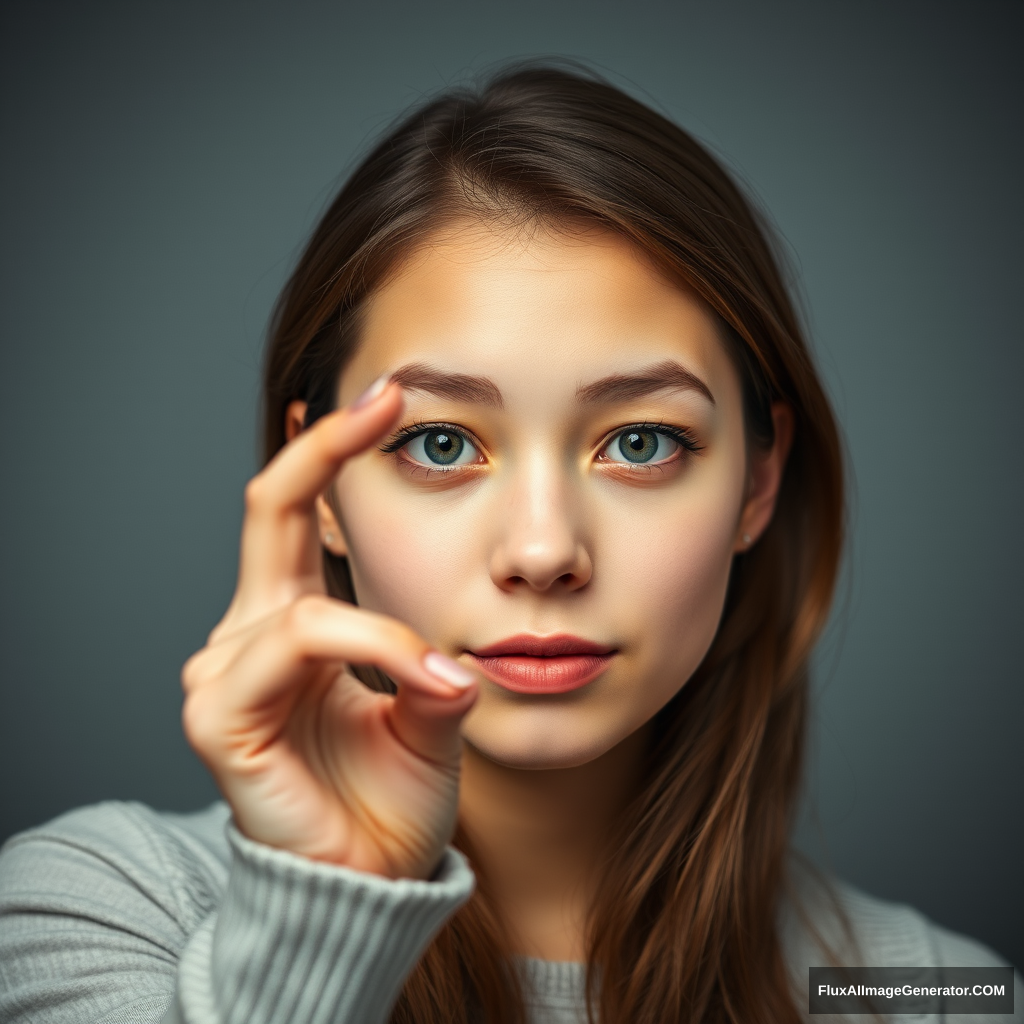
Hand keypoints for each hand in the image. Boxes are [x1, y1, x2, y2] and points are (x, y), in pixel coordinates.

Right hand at [181, 380, 477, 879]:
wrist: (368, 880)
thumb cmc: (390, 797)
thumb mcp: (430, 712)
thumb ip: (433, 665)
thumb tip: (455, 655)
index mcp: (292, 624)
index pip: (295, 515)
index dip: (331, 452)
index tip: (387, 397)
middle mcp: (248, 635)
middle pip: (266, 510)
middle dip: (324, 449)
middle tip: (384, 397)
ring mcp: (225, 672)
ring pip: (303, 603)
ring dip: (387, 631)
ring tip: (443, 676)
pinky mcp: (220, 717)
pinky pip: (300, 647)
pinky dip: (370, 653)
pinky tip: (418, 682)